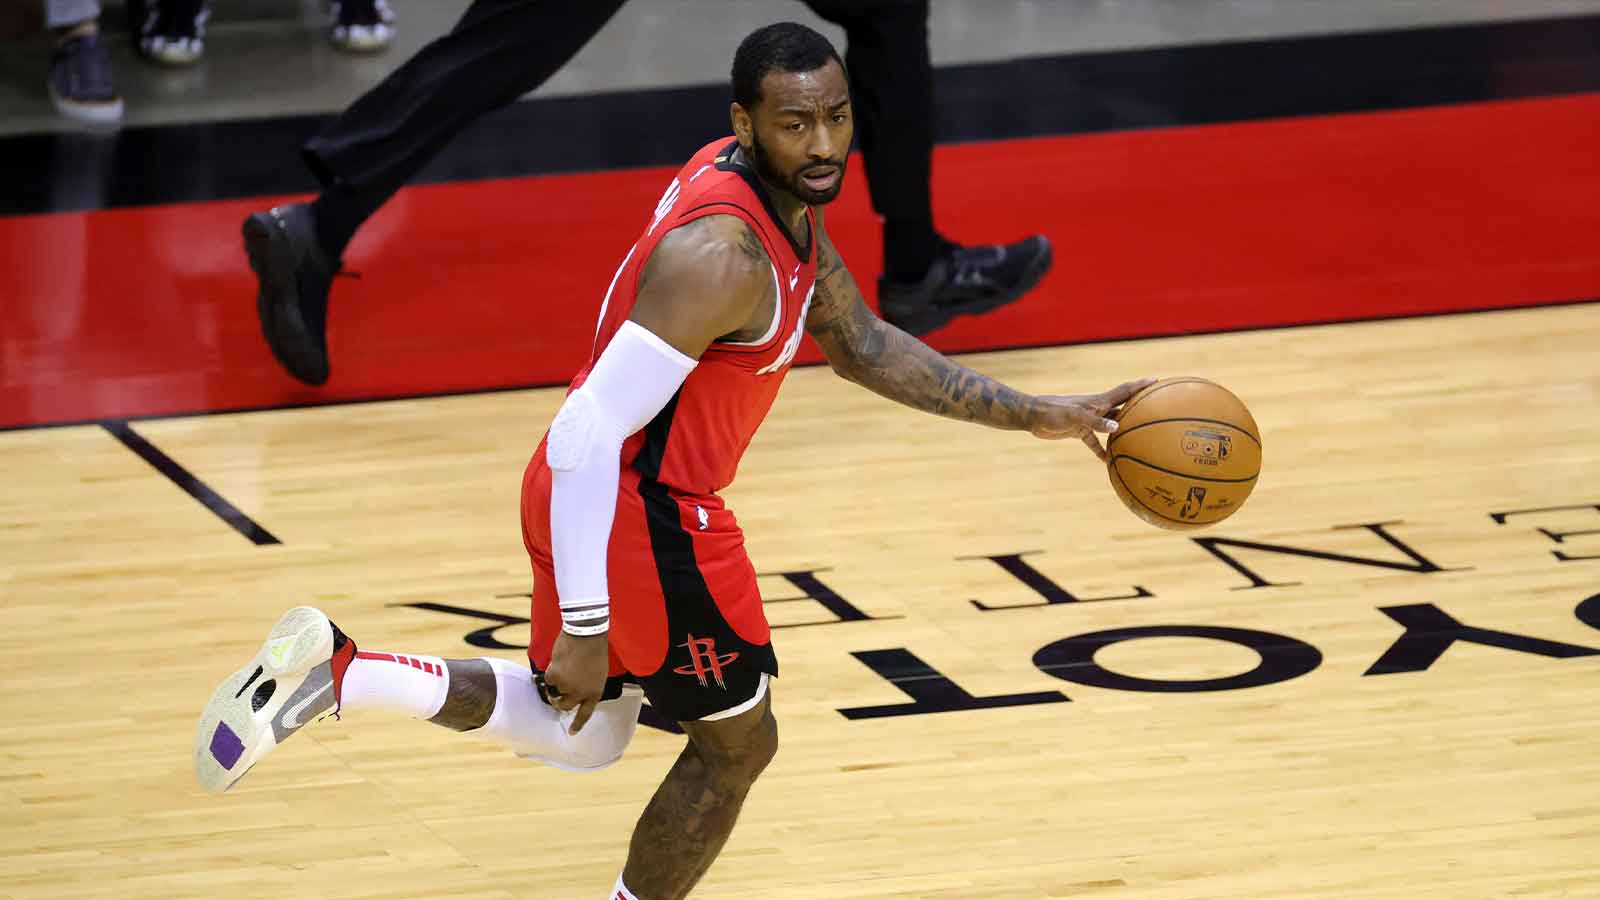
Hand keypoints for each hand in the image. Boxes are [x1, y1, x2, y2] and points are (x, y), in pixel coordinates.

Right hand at [543, 629, 609, 733]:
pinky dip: (551, 670)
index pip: (586, 713)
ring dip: (556, 680)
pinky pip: (548, 678)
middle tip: (553, 698)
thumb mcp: (597, 672)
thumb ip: (587, 685)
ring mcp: (567, 687)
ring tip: (564, 665)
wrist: (586, 634)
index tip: (572, 733)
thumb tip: (573, 694)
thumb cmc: (594, 649)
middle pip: (565, 706)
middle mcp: (581, 693)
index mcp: (595, 692)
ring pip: (555, 690)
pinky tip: (559, 659)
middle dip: (558, 703)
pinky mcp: (555, 677)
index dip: (578, 724)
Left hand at [1028, 378, 1158, 461]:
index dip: (1140, 385)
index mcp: (1099, 401)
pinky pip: (1094, 442)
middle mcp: (1096, 408)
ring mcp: (1088, 420)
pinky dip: (1101, 450)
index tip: (1157, 380)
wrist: (1033, 416)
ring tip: (1139, 437)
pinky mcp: (1079, 431)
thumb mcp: (1075, 416)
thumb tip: (1117, 427)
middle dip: (1138, 405)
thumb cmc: (1053, 412)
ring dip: (1123, 429)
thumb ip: (1095, 422)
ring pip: (1111, 425)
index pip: (1124, 391)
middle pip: (1122, 406)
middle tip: (1156, 406)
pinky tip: (1108, 461)